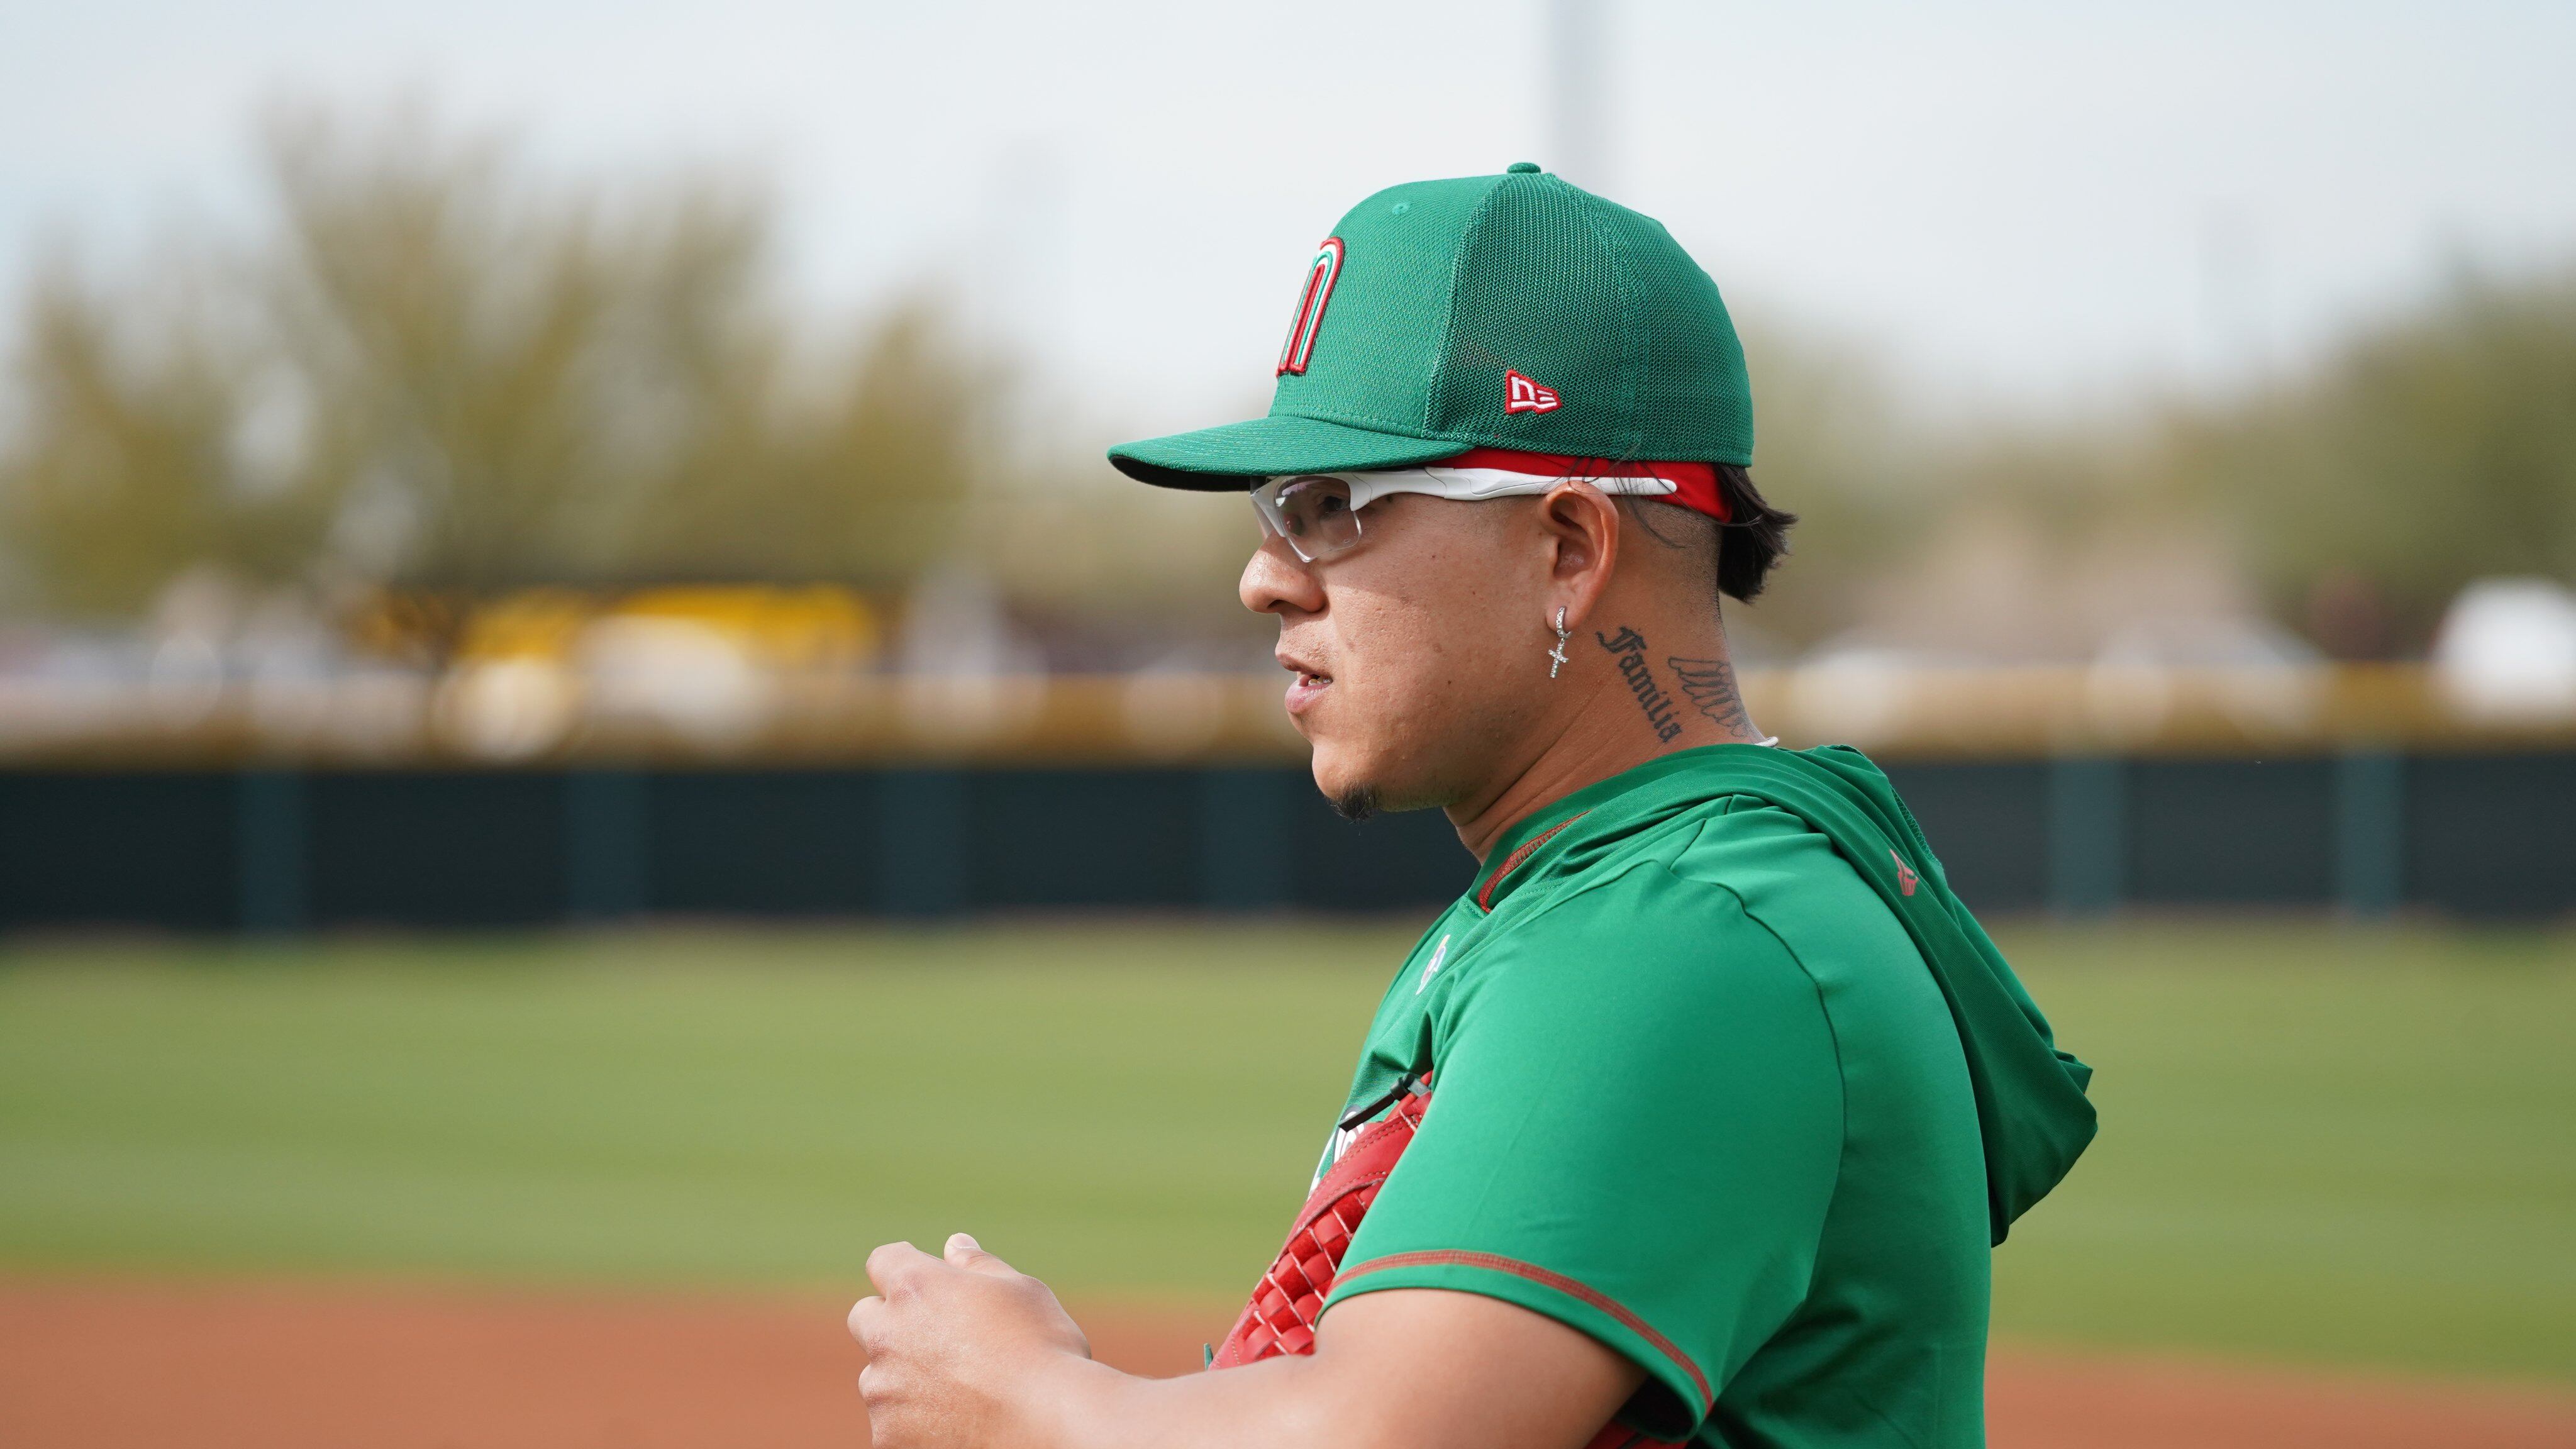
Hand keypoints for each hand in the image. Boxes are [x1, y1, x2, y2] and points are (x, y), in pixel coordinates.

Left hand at [848, 1233, 1093, 1448]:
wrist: (1049, 1422)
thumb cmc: (1044, 1350)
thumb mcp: (1021, 1291)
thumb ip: (978, 1266)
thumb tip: (954, 1245)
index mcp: (915, 1287)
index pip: (883, 1261)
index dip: (903, 1268)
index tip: (924, 1282)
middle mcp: (887, 1335)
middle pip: (865, 1318)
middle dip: (892, 1323)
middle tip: (939, 1340)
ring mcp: (882, 1391)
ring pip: (878, 1377)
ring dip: (903, 1378)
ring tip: (959, 1391)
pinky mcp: (887, 1437)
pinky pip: (890, 1424)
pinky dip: (913, 1423)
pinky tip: (956, 1423)